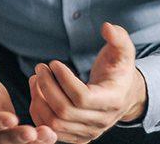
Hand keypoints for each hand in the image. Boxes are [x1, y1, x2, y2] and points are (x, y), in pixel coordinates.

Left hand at [28, 23, 146, 143]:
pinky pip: (51, 129)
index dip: (63, 79)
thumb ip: (118, 38)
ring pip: (54, 123)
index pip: (82, 97)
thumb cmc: (118, 70)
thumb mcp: (123, 52)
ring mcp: (88, 132)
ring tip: (35, 78)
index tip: (54, 62)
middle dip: (47, 86)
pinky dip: (39, 111)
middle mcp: (101, 122)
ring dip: (39, 99)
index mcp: (112, 101)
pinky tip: (37, 91)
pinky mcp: (77, 136)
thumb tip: (107, 27)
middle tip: (39, 68)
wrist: (123, 94)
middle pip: (64, 111)